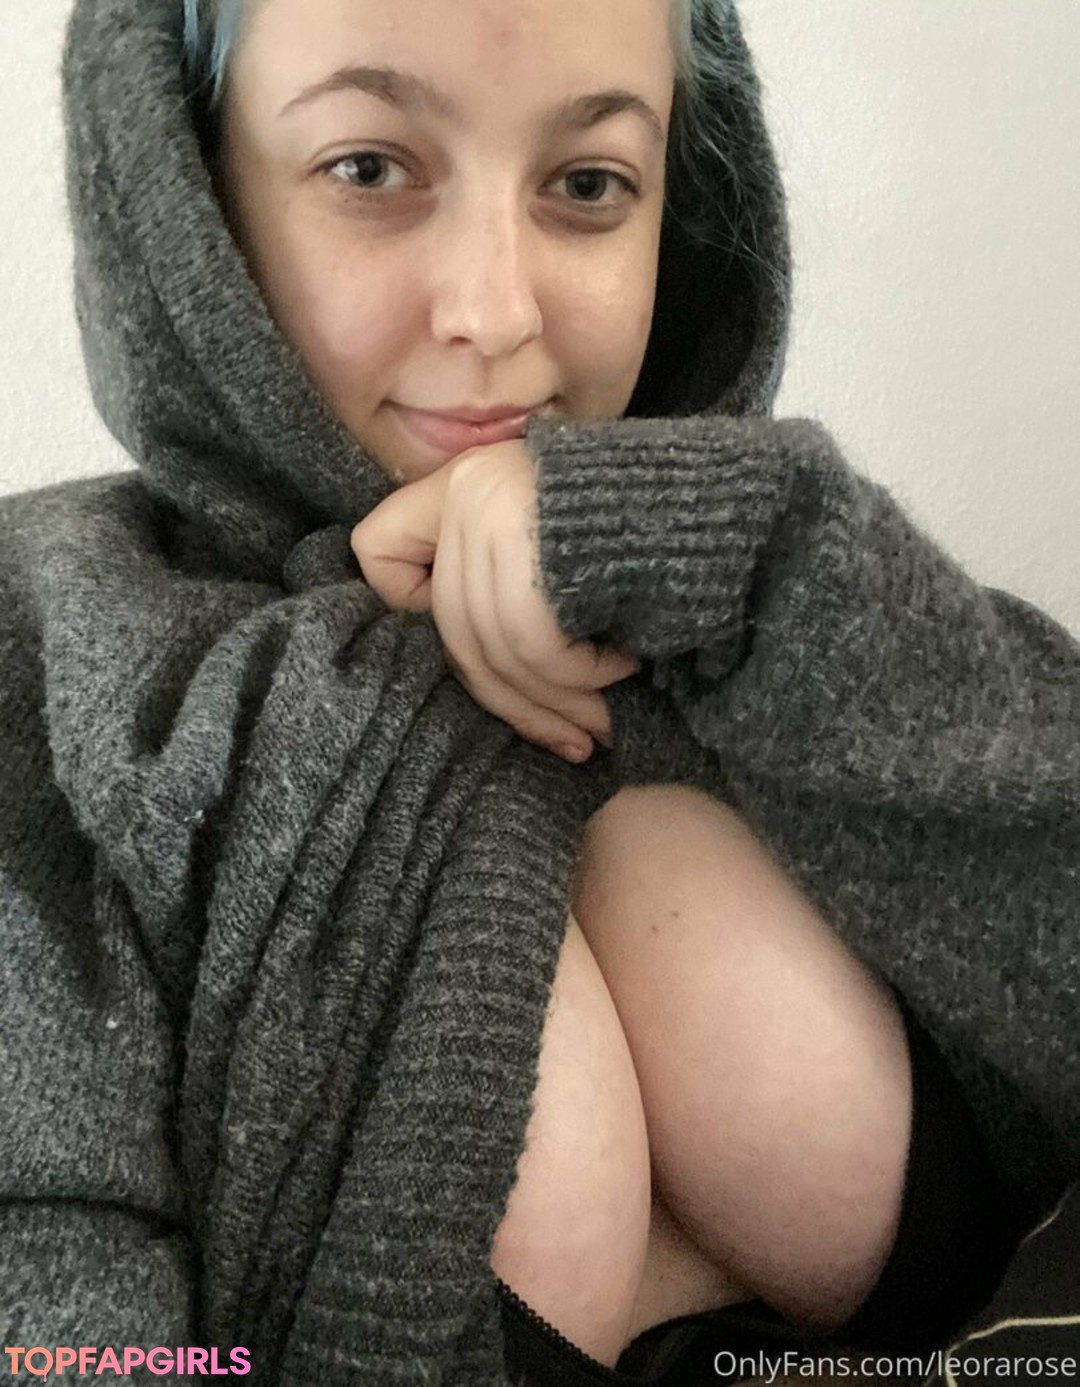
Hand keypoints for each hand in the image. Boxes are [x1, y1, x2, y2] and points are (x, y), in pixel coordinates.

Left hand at [349, 439, 639, 761]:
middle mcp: (470, 488)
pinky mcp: (530, 546)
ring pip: (496, 651)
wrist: (726, 500)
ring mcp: (495, 511)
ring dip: (556, 703)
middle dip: (515, 701)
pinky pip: (536, 649)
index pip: (378, 550)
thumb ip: (499, 577)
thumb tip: (475, 673)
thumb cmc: (652, 533)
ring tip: (602, 723)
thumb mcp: (557, 544)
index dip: (408, 605)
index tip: (480, 641)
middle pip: (453, 629)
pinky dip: (582, 675)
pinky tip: (623, 667)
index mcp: (464, 482)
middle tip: (570, 738)